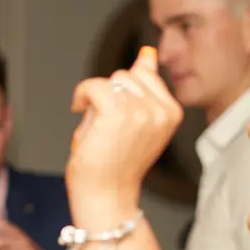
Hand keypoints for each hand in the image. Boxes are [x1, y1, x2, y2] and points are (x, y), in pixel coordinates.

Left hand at [67, 46, 181, 203]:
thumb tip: (148, 53)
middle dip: (109, 94)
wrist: (106, 196)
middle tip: (103, 125)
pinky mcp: (118, 113)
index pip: (145, 75)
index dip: (121, 90)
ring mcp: (142, 110)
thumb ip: (143, 86)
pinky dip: (82, 95)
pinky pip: (94, 86)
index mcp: (172, 111)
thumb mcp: (136, 119)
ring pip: (112, 80)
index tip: (112, 113)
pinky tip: (78, 109)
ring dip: (97, 98)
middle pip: (127, 75)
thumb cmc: (116, 163)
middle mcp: (162, 110)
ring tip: (96, 125)